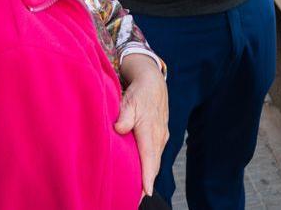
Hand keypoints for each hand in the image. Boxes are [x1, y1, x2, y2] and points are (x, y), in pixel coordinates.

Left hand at [115, 55, 168, 197]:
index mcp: (149, 129)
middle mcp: (158, 136)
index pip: (149, 157)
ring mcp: (161, 136)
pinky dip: (150, 166)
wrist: (154, 82)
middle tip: (136, 199)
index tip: (146, 192)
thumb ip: (124, 116)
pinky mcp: (161, 136)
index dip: (147, 176)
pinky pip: (155, 155)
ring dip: (148, 176)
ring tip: (138, 192)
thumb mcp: (129, 100)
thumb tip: (119, 129)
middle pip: (153, 164)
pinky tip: (143, 174)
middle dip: (146, 183)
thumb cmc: (139, 92)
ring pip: (155, 161)